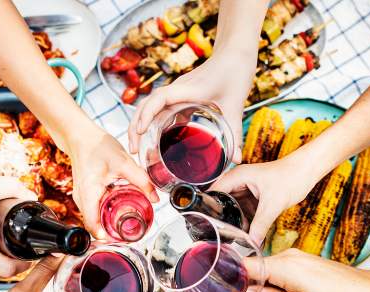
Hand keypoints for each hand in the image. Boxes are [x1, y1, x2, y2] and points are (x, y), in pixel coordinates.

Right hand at [68, 125, 156, 237]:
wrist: (81, 136)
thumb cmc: (98, 147)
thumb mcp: (124, 163)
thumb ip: (141, 180)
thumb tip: (155, 198)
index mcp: (88, 193)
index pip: (93, 225)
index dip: (107, 236)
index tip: (122, 239)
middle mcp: (81, 198)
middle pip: (94, 224)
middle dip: (111, 231)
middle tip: (131, 233)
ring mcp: (80, 197)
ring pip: (94, 218)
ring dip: (108, 222)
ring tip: (127, 223)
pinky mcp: (84, 194)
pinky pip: (94, 209)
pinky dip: (105, 212)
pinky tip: (119, 209)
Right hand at [127, 52, 251, 162]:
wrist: (234, 53)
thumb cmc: (234, 73)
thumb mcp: (235, 105)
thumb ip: (234, 132)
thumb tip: (236, 160)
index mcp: (187, 89)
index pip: (159, 99)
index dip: (147, 114)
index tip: (141, 131)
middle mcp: (177, 89)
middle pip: (147, 104)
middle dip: (135, 125)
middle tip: (132, 149)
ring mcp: (177, 91)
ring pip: (151, 106)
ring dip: (140, 123)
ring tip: (136, 147)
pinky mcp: (180, 95)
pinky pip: (161, 108)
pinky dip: (153, 122)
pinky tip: (155, 139)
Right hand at [209, 158, 315, 243]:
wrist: (307, 172)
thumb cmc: (291, 176)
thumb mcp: (273, 204)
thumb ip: (261, 224)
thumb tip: (251, 241)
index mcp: (238, 176)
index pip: (214, 191)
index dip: (208, 206)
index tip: (205, 222)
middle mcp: (240, 181)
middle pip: (222, 201)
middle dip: (222, 217)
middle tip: (220, 233)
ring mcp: (247, 188)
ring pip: (234, 207)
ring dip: (235, 219)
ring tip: (233, 235)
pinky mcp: (255, 195)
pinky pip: (245, 209)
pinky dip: (246, 219)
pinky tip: (246, 232)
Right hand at [254, 249, 369, 291]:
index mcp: (287, 267)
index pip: (245, 266)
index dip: (234, 283)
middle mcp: (289, 257)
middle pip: (253, 269)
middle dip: (248, 291)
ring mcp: (295, 259)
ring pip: (264, 272)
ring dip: (262, 291)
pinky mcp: (301, 264)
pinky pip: (277, 272)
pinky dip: (274, 287)